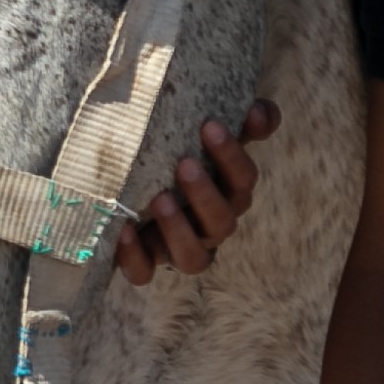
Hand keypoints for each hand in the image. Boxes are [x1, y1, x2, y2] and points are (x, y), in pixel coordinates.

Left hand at [117, 100, 280, 285]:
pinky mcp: (146, 263)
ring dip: (179, 229)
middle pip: (223, 222)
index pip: (244, 180)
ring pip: (193, 257)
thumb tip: (260, 112)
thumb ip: (237, 120)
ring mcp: (178, 249)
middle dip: (205, 194)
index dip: (232, 156)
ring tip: (160, 199)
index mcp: (228, 193)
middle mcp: (209, 226)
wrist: (129, 184)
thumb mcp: (205, 135)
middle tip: (185, 164)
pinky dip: (135, 256)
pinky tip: (124, 230)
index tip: (210, 125)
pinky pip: (144, 272)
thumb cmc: (176, 154)